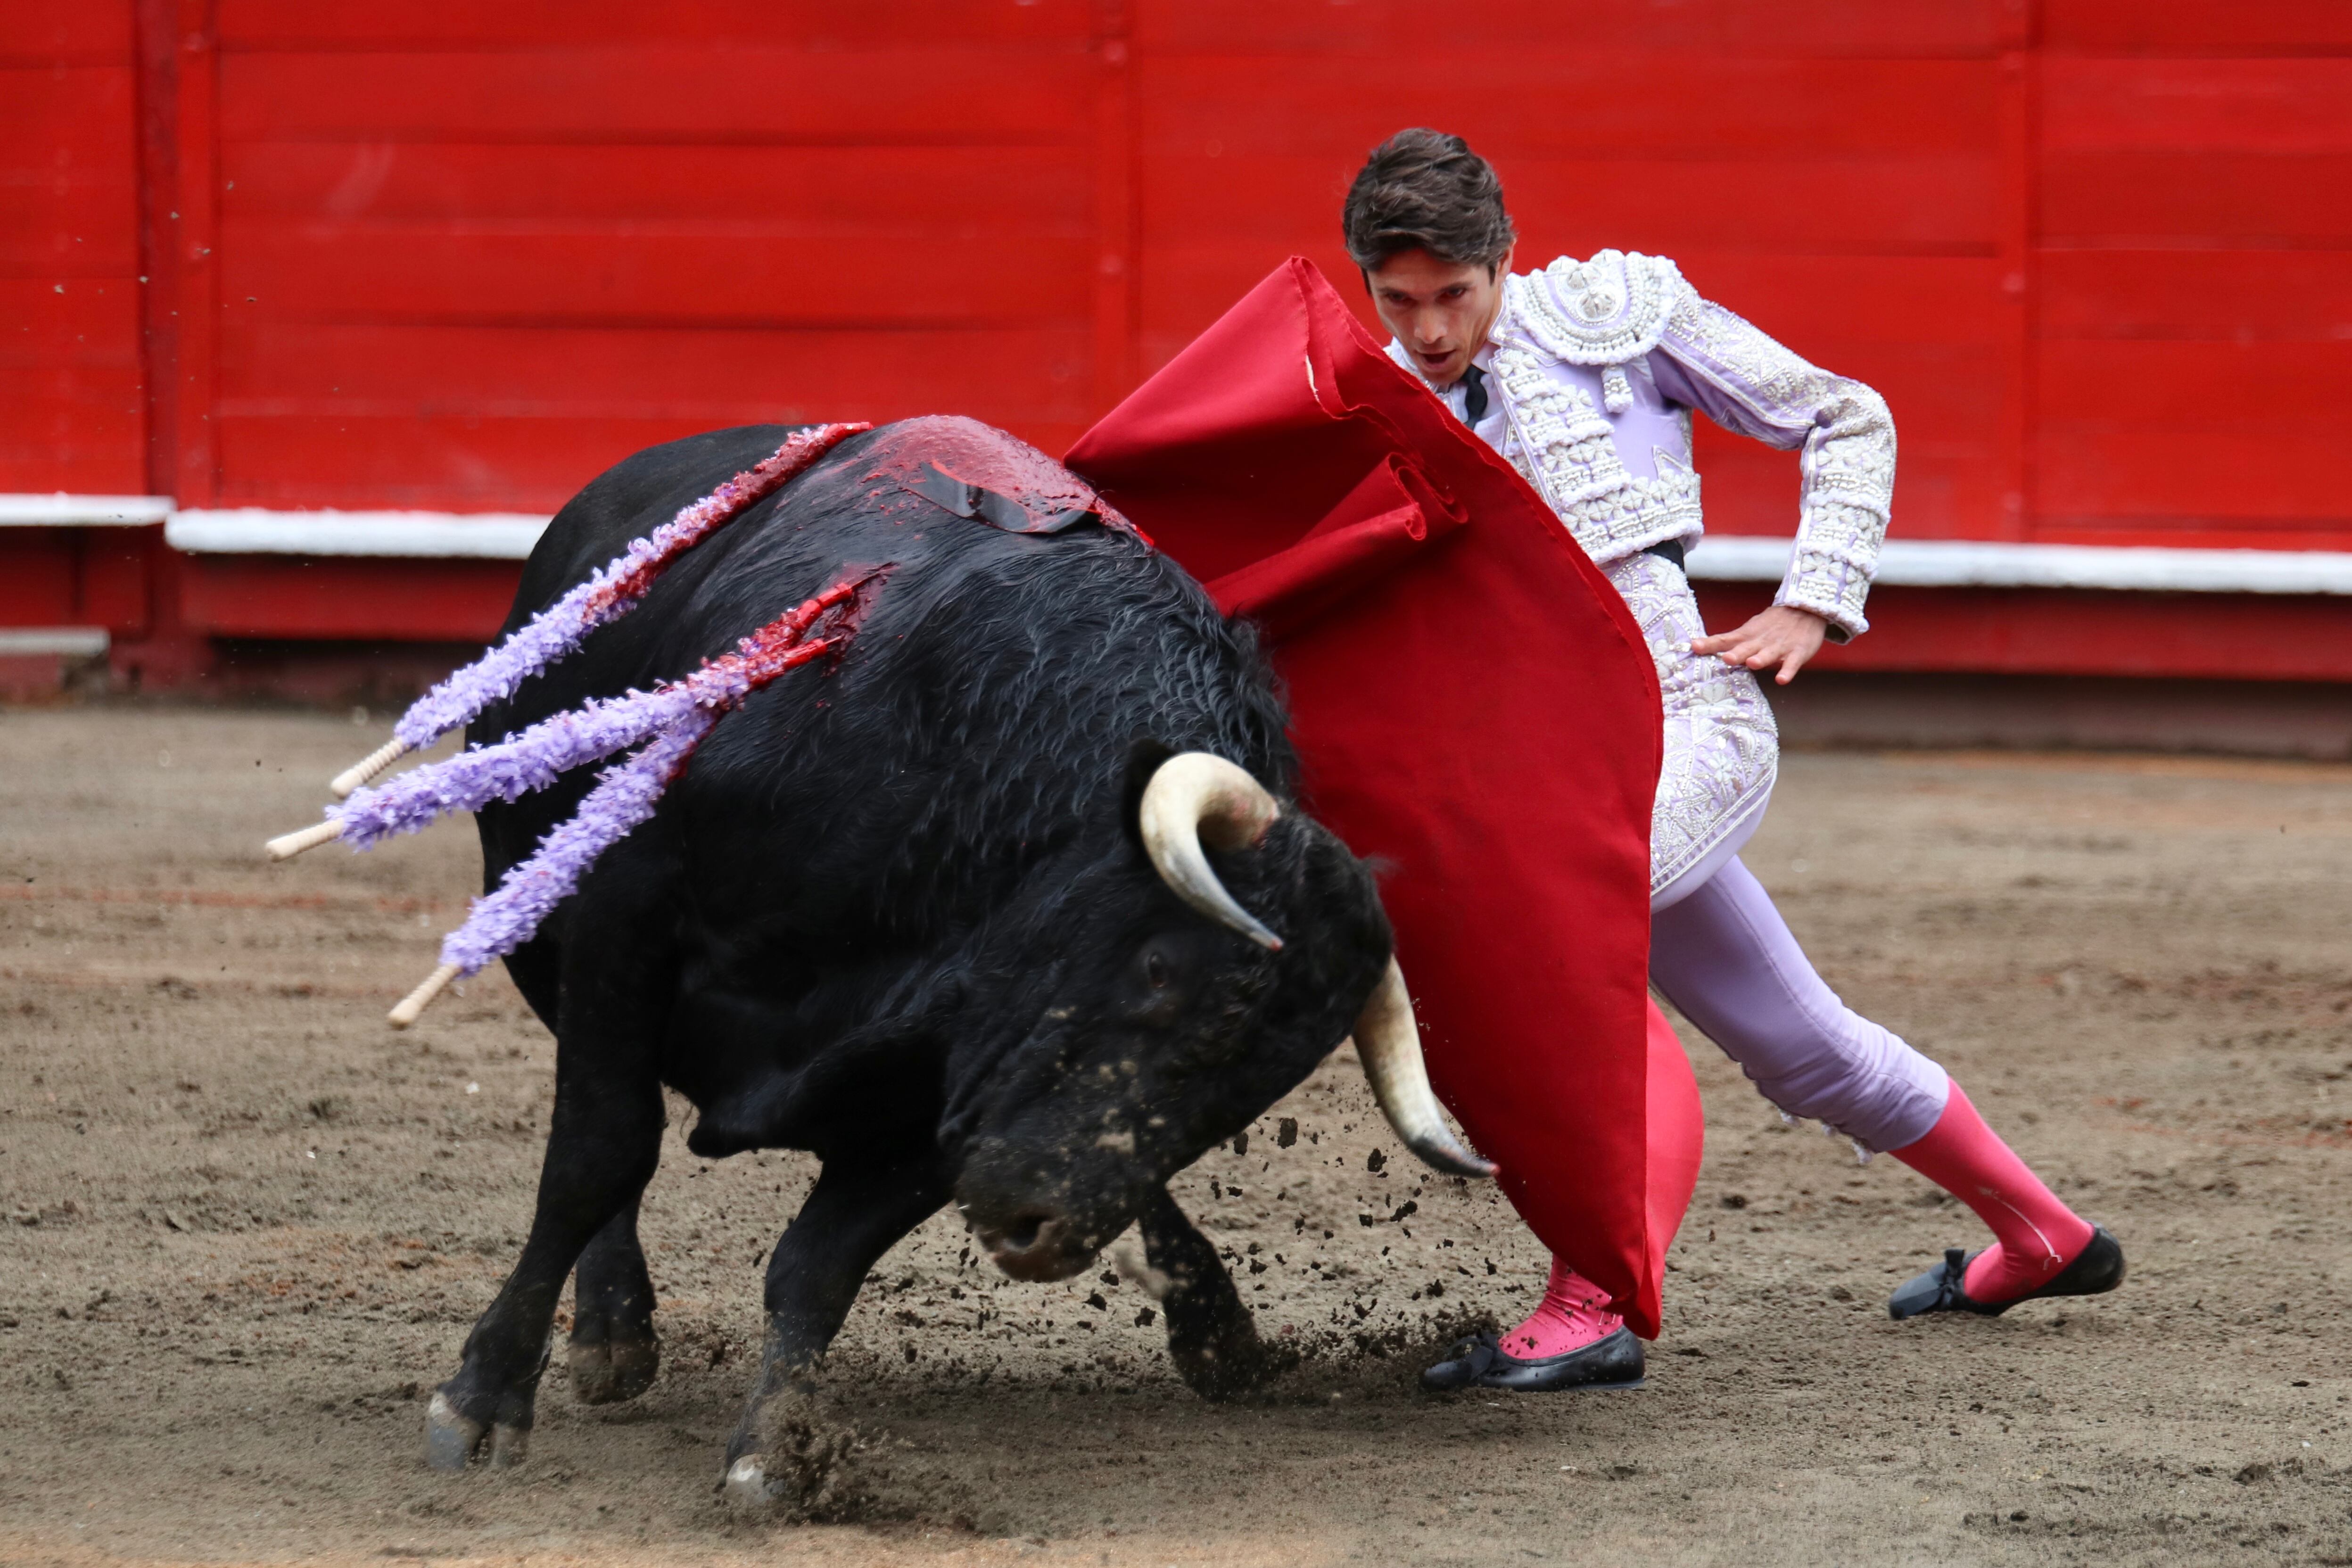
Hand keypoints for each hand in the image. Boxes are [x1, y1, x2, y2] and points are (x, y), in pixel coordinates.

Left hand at [1690, 606, 1829, 685]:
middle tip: (1727, 658)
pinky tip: (1782, 679)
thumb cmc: (1772, 623)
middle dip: (1737, 653)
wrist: (1806, 609)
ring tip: (1752, 663)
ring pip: (1769, 654)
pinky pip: (1792, 663)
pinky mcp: (1798, 652)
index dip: (1711, 643)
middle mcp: (1761, 641)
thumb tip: (1699, 646)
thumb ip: (1729, 641)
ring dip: (1761, 659)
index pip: (1726, 639)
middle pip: (1746, 647)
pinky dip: (1787, 671)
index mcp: (1748, 635)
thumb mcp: (1750, 628)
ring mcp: (1780, 646)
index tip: (1695, 646)